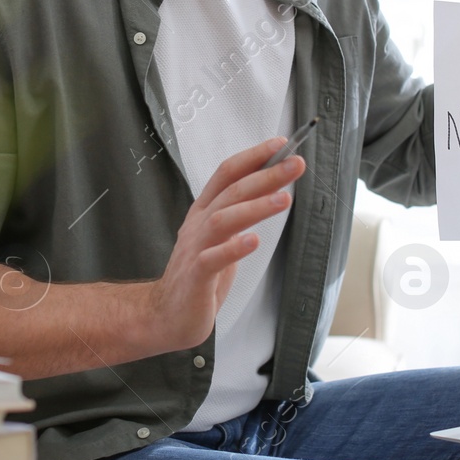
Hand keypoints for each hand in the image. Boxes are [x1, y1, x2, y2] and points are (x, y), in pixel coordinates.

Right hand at [145, 137, 304, 352]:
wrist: (165, 315)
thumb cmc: (198, 276)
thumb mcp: (221, 238)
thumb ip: (239, 214)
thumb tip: (271, 189)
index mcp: (204, 211)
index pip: (227, 174)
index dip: (253, 157)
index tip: (281, 145)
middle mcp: (198, 225)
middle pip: (232, 192)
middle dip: (265, 175)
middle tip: (294, 164)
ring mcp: (195, 249)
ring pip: (224, 219)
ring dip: (255, 207)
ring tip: (284, 199)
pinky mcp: (196, 277)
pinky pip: (213, 260)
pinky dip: (233, 249)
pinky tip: (253, 241)